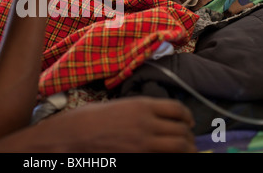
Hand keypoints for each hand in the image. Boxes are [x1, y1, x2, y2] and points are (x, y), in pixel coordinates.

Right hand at [49, 97, 197, 152]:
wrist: (73, 135)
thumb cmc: (90, 118)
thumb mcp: (119, 106)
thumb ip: (140, 111)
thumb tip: (156, 117)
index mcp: (142, 105)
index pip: (177, 109)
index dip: (187, 116)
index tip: (188, 122)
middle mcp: (147, 123)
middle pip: (182, 130)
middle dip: (188, 136)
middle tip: (188, 140)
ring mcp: (144, 143)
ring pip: (180, 146)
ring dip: (186, 149)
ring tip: (186, 151)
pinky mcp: (140, 157)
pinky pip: (165, 157)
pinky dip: (172, 157)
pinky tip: (169, 156)